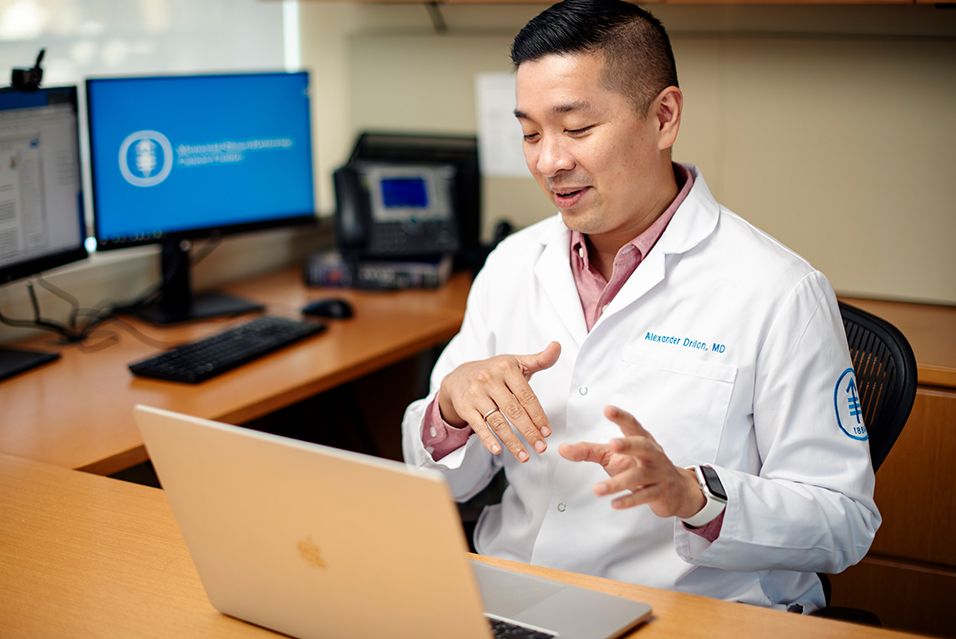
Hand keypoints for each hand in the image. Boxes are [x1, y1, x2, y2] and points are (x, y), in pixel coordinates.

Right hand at [437, 341, 560, 461]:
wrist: (459, 376)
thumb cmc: (494, 372)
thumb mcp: (515, 363)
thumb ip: (539, 359)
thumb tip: (557, 346)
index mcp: (506, 368)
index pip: (526, 395)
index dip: (538, 415)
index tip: (547, 432)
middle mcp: (489, 379)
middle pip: (513, 411)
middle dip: (529, 431)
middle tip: (541, 447)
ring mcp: (476, 394)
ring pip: (497, 421)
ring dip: (512, 442)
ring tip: (525, 456)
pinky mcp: (465, 407)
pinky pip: (478, 425)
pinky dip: (488, 439)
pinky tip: (498, 450)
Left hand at [559, 405, 704, 517]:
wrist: (675, 490)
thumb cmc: (640, 466)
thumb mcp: (614, 456)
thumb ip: (589, 451)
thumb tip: (562, 449)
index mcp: (642, 440)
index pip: (632, 425)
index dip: (621, 417)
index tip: (608, 409)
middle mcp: (652, 454)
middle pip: (642, 446)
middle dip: (628, 444)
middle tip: (612, 444)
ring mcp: (657, 473)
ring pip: (639, 476)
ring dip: (618, 483)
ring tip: (598, 489)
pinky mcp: (659, 492)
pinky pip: (644, 496)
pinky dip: (629, 500)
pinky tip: (614, 503)